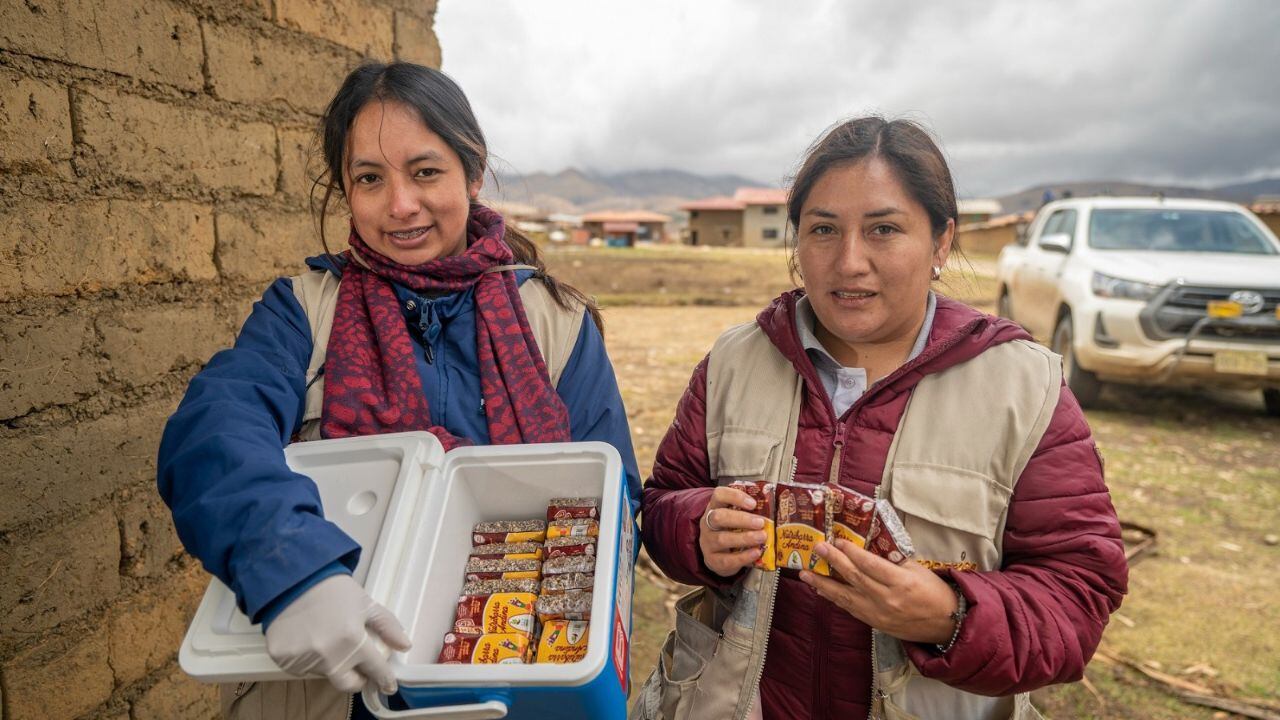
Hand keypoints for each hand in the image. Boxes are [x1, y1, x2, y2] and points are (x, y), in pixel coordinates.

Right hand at [265, 574, 412, 693]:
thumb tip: (404, 645)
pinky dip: (307, 659)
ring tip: (326, 637)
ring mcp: (303, 658)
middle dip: (356, 678)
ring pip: (323, 674)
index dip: (384, 678)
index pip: (375, 670)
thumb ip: (388, 626)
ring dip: (329, 663)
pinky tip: (307, 638)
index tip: (388, 684)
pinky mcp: (282, 658)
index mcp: (352, 640)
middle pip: (347, 683)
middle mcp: (328, 654)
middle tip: (356, 665)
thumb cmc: (330, 589)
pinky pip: (300, 668)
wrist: (293, 579)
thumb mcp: (366, 603)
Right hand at [698, 486, 766, 576]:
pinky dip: (743, 557)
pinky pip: (726, 559)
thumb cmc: (731, 531)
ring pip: (722, 539)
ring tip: (762, 537)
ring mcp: (708, 543)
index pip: (719, 495)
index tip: (753, 503)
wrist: (717, 556)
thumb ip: (750, 512)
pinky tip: (756, 552)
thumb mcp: (736, 518)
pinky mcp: (712, 560)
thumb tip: (775, 511)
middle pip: (719, 517)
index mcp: (715, 507)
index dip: (735, 497)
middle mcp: (707, 524)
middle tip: (760, 523)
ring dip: (744, 538)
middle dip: (741, 519)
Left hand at [800, 539, 957, 643]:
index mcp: (900, 582)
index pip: (870, 565)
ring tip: (805, 574)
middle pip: (854, 578)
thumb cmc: (934, 592)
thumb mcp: (918, 570)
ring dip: (823, 584)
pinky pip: (850, 609)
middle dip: (832, 561)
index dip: (851, 552)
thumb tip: (868, 546)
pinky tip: (821, 590)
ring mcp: (878, 613)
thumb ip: (893, 560)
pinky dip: (834, 599)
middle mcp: (887, 599)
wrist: (946, 623)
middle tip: (817, 549)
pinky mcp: (874, 623)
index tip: (837, 541)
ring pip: (845, 597)